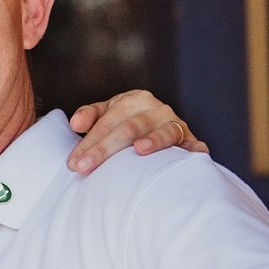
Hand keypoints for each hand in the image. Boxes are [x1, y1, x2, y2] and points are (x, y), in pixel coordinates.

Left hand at [65, 89, 205, 173]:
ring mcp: (176, 124)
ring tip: (139, 150)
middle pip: (129, 128)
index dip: (90, 142)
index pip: (108, 121)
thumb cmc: (128, 122)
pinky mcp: (191, 140)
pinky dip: (194, 150)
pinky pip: (193, 145)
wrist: (163, 125)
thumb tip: (75, 124)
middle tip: (84, 168)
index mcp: (134, 100)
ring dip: (154, 140)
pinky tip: (191, 157)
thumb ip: (90, 115)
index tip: (74, 163)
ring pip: (163, 132)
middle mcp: (156, 109)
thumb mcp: (108, 114)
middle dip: (105, 149)